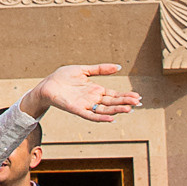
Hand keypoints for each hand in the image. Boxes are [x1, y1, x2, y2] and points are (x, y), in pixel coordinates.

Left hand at [20, 64, 141, 123]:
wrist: (47, 84)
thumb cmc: (63, 77)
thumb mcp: (84, 70)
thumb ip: (101, 69)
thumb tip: (119, 67)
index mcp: (95, 90)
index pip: (114, 94)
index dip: (126, 96)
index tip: (138, 97)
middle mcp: (93, 99)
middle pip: (112, 102)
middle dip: (125, 103)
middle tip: (139, 103)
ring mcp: (86, 105)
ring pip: (105, 109)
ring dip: (117, 110)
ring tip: (129, 109)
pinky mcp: (77, 109)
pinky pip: (91, 115)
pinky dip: (101, 117)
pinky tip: (111, 118)